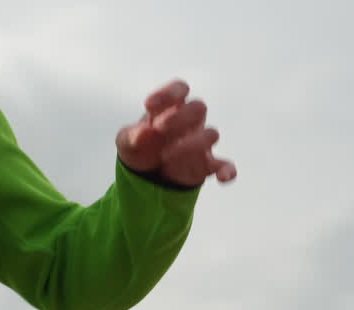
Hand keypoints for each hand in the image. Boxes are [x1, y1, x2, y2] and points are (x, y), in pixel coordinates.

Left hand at [116, 80, 235, 187]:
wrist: (146, 176)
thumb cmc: (140, 148)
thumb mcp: (126, 142)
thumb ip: (131, 136)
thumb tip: (143, 134)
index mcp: (171, 108)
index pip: (179, 90)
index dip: (168, 93)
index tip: (148, 104)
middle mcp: (190, 121)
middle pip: (198, 107)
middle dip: (180, 116)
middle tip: (160, 127)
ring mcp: (200, 143)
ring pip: (210, 135)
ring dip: (191, 144)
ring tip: (166, 156)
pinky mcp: (206, 165)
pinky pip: (224, 165)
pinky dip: (227, 170)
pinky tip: (223, 176)